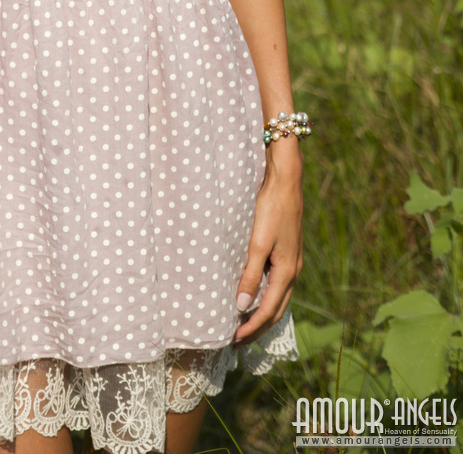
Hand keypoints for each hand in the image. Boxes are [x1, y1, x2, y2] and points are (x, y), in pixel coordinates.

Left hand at [232, 156, 302, 346]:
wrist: (286, 184)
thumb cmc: (272, 211)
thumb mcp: (258, 243)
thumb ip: (250, 274)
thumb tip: (241, 305)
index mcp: (287, 272)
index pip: (268, 311)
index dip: (252, 328)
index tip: (234, 340)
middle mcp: (292, 271)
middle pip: (276, 310)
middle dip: (258, 328)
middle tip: (237, 341)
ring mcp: (291, 263)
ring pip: (278, 298)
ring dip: (262, 314)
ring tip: (244, 324)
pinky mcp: (287, 254)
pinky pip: (277, 285)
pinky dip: (265, 297)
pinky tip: (254, 295)